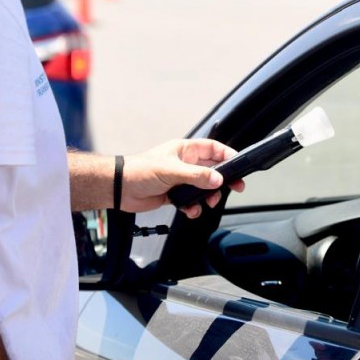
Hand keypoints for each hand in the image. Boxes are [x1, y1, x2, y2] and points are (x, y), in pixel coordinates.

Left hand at [122, 139, 242, 217]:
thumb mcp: (172, 171)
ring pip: (204, 187)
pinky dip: (194, 207)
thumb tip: (218, 180)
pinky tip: (191, 210)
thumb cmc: (140, 171)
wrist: (120, 188)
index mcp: (185, 151)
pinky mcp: (174, 195)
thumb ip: (197, 176)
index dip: (227, 154)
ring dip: (208, 196)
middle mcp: (185, 164)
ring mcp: (180, 180)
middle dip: (223, 180)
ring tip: (209, 202)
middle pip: (212, 170)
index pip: (213, 148)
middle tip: (236, 187)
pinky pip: (191, 201)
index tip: (239, 164)